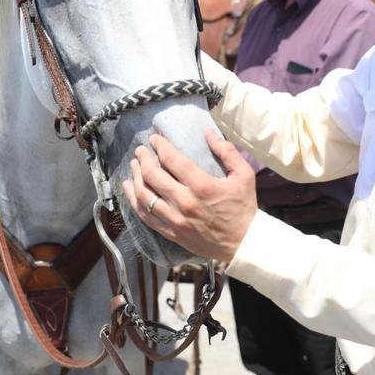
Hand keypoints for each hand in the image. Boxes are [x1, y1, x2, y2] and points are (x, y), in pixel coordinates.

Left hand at [122, 130, 256, 261]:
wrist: (243, 243)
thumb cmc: (244, 207)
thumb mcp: (244, 175)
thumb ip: (226, 151)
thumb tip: (208, 132)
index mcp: (202, 186)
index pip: (172, 160)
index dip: (160, 146)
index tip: (154, 139)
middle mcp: (184, 202)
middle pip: (152, 176)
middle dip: (143, 159)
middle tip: (140, 151)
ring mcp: (175, 220)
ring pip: (144, 196)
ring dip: (135, 178)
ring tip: (134, 167)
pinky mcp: (171, 233)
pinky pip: (145, 216)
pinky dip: (133, 201)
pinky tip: (130, 190)